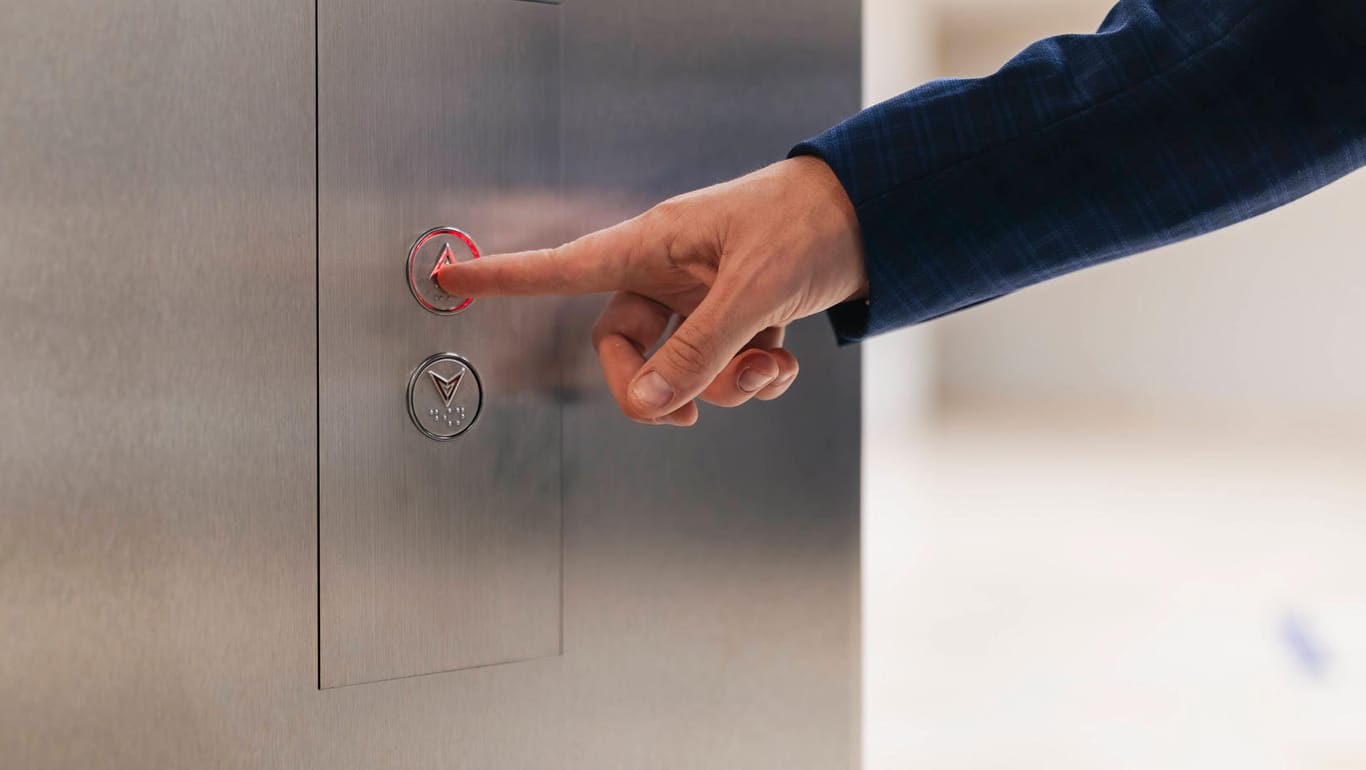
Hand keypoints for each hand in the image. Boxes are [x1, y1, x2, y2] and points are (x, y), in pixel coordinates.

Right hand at [437, 155, 866, 426]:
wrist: (875, 216)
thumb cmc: (806, 227)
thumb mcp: (751, 293)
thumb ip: (698, 354)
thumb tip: (648, 409)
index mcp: (653, 244)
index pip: (563, 268)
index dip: (503, 277)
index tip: (447, 280)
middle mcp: (668, 273)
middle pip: (623, 348)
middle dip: (656, 386)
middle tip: (682, 414)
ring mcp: (701, 297)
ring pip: (681, 368)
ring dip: (723, 386)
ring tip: (770, 367)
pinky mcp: (737, 316)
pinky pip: (722, 367)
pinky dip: (752, 377)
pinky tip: (784, 362)